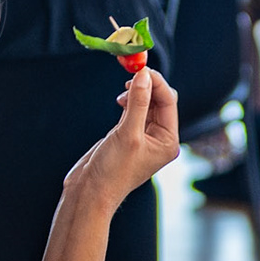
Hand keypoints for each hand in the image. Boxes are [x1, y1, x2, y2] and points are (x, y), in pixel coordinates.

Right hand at [69, 67, 179, 205]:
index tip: (141, 67)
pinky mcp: (129, 135)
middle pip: (160, 100)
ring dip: (137, 92)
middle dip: (148, 85)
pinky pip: (135, 110)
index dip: (156, 82)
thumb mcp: (127, 134)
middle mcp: (160, 139)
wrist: (91, 192)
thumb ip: (137, 103)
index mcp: (168, 141)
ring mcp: (145, 137)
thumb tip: (144, 75)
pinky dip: (129, 101)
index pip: (168, 102)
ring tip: (123, 95)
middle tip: (131, 73)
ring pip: (147, 103)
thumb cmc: (112, 171)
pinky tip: (120, 101)